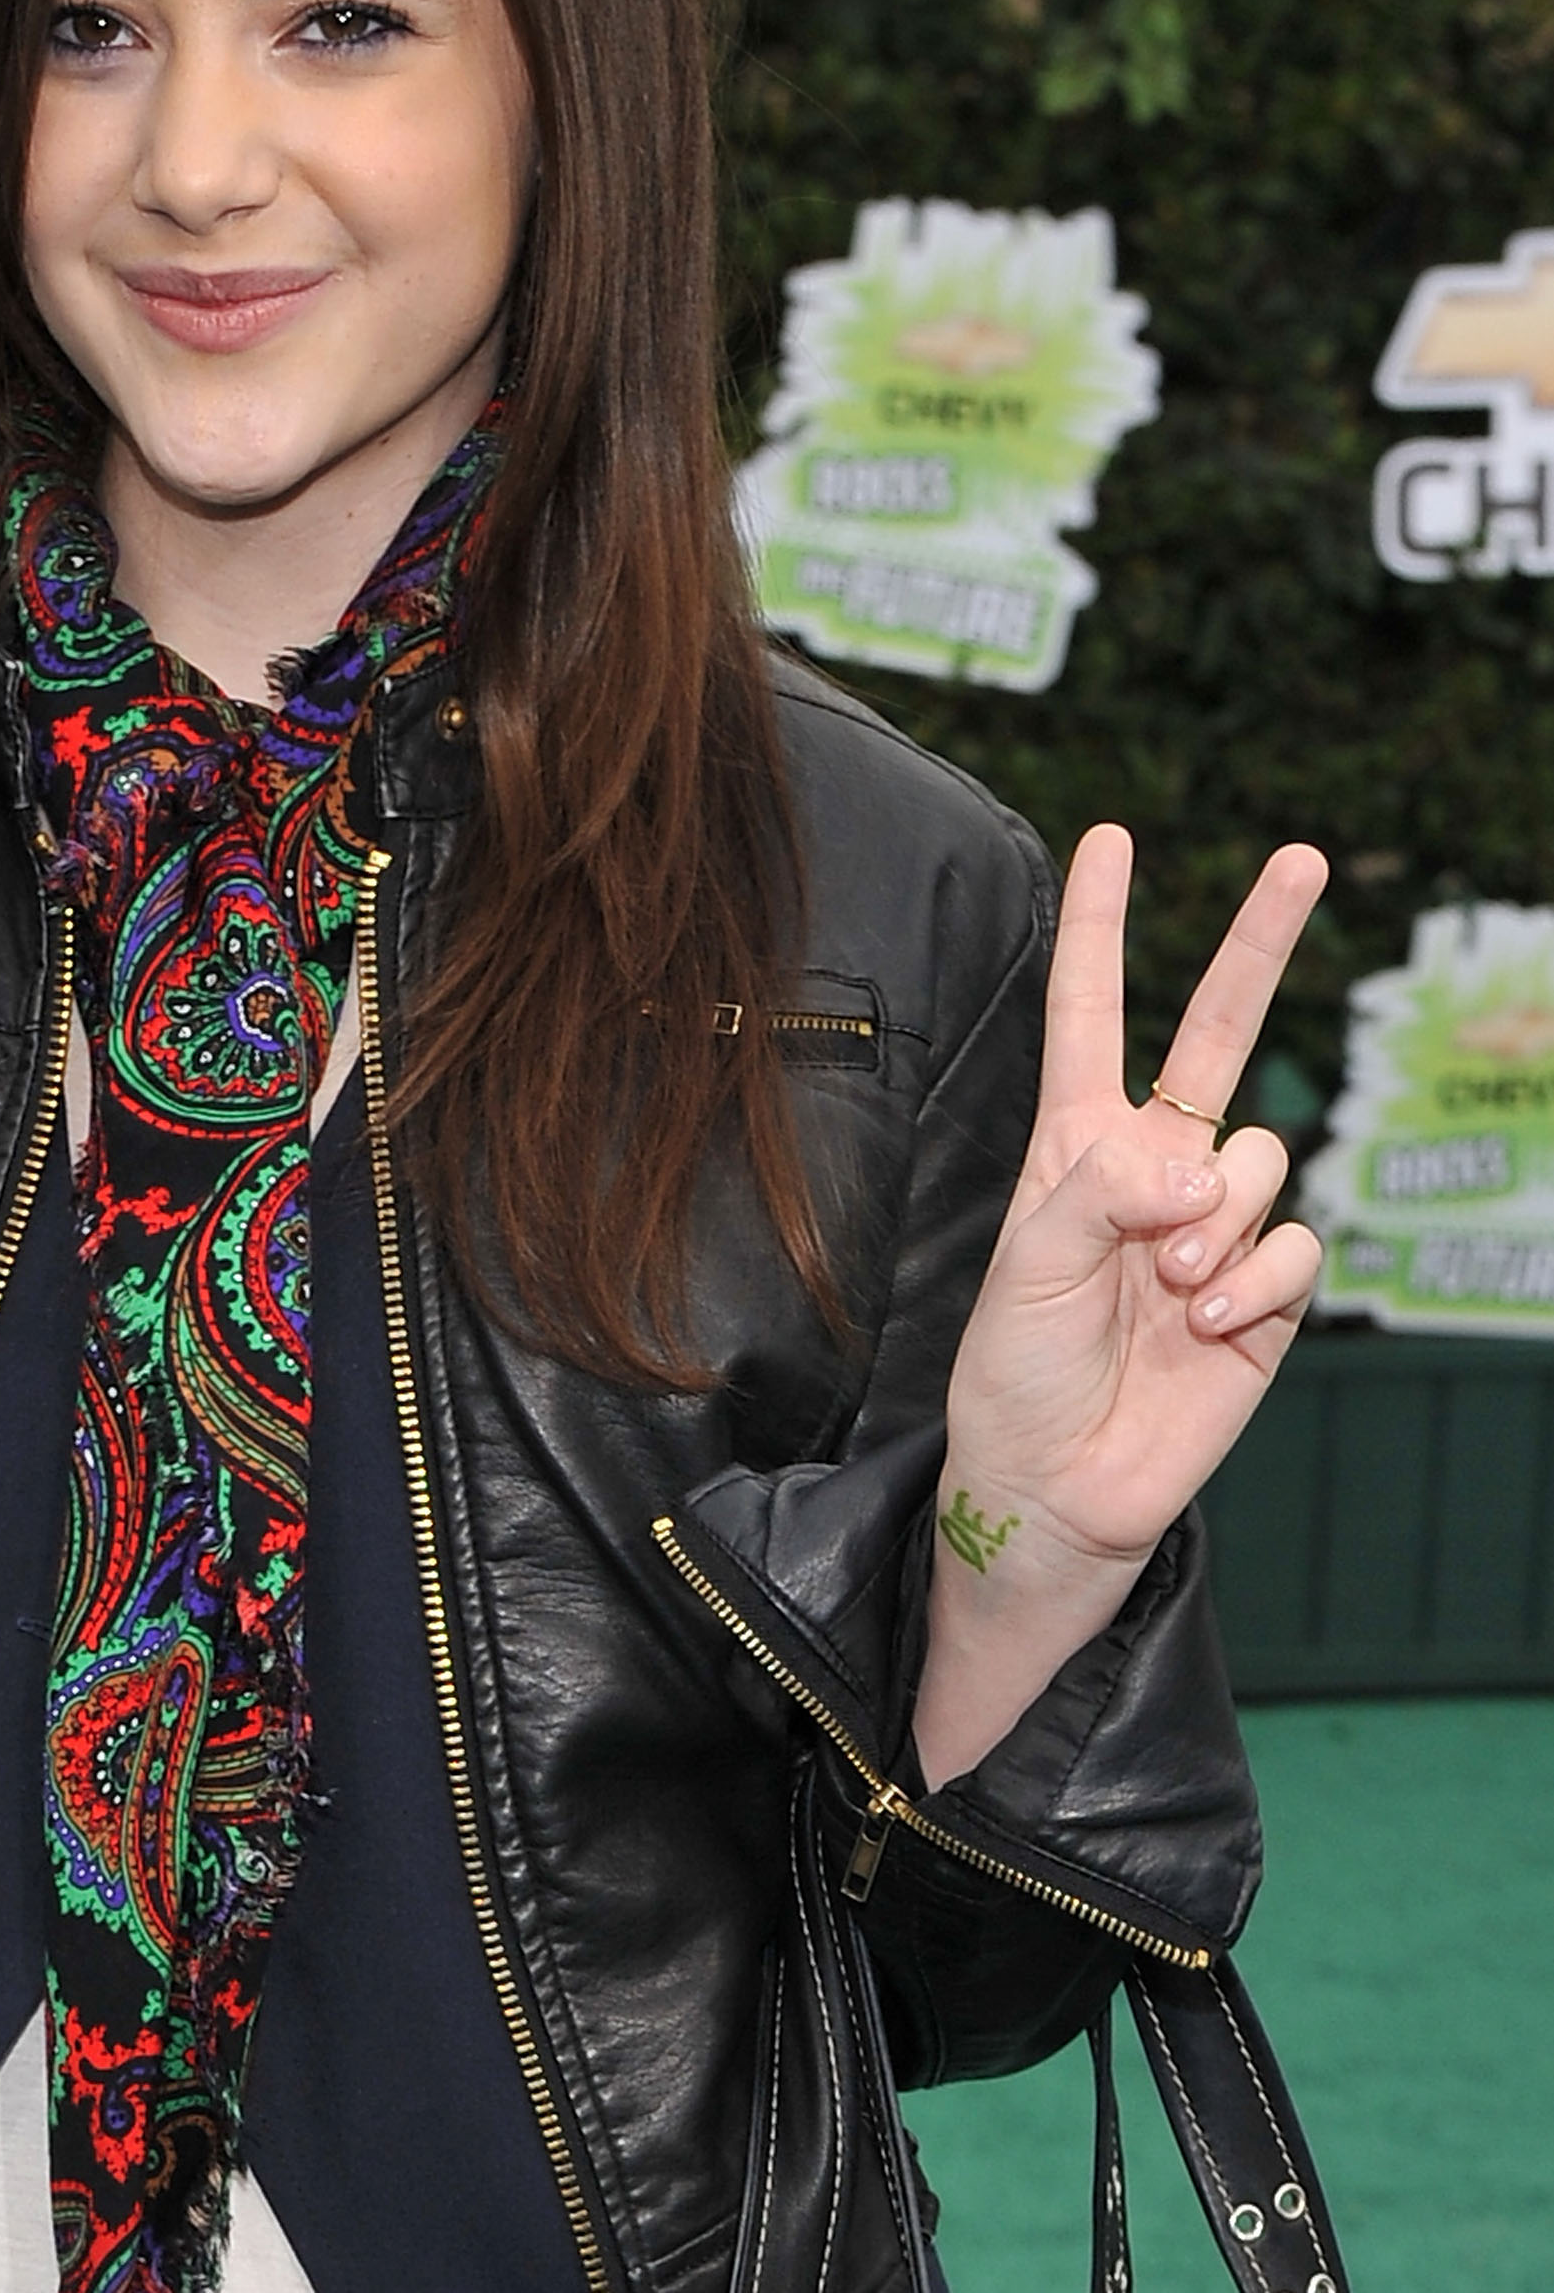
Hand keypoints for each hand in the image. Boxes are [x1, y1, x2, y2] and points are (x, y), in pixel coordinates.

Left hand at [913, 825, 1327, 1783]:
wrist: (1060, 1485)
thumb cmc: (1017, 1371)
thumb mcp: (1027, 1267)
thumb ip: (1103, 1191)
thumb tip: (1199, 1159)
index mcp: (1074, 1142)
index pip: (1089, 1012)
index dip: (1097, 925)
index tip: (1112, 836)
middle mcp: (1152, 1165)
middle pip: (1217, 1031)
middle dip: (1259, 942)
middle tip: (1303, 854)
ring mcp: (1216, 1224)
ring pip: (1259, 1157)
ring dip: (1215, 1224)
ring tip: (1165, 1291)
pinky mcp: (1267, 1291)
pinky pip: (1294, 1244)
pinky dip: (1252, 1282)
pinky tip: (1208, 1325)